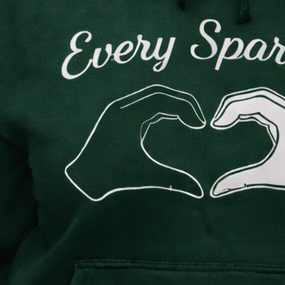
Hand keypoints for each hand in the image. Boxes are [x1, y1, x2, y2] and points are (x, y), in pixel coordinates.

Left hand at [64, 84, 206, 199]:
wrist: (85, 177)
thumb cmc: (114, 176)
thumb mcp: (146, 175)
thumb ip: (174, 180)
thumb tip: (200, 191)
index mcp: (128, 116)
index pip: (163, 99)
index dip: (186, 109)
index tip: (200, 126)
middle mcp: (122, 107)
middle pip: (159, 92)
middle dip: (182, 103)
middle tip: (199, 120)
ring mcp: (119, 109)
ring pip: (151, 96)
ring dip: (172, 104)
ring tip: (190, 121)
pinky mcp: (118, 115)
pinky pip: (143, 104)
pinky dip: (161, 109)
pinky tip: (174, 120)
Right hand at [209, 88, 284, 200]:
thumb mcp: (268, 176)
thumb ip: (240, 180)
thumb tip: (215, 191)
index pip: (257, 102)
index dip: (233, 109)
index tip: (217, 125)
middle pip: (259, 96)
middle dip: (235, 104)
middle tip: (218, 121)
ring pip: (265, 99)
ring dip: (243, 106)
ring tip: (225, 121)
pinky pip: (271, 106)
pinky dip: (253, 110)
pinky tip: (239, 120)